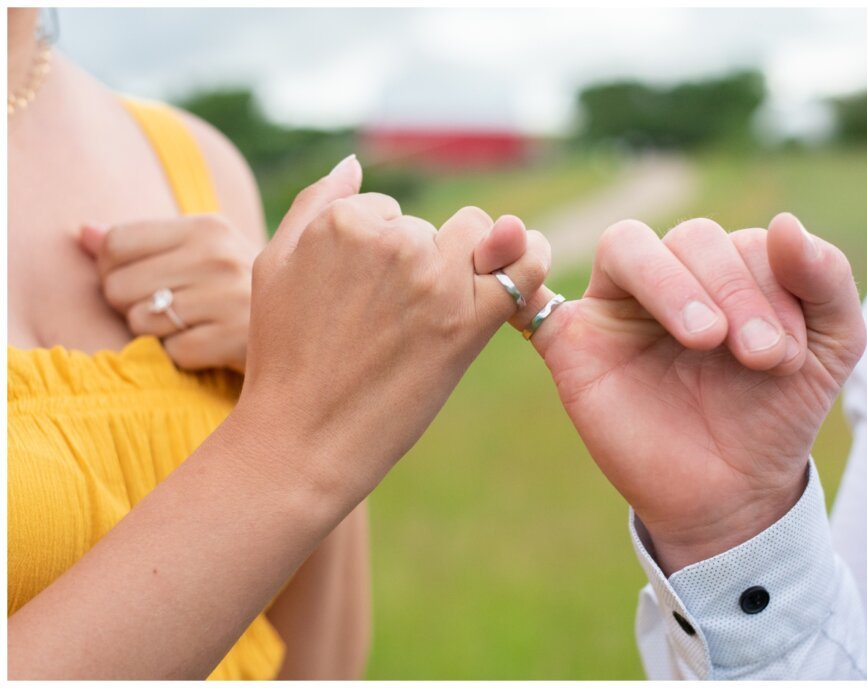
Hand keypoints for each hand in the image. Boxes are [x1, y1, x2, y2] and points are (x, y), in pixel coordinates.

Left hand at [80, 213, 262, 373]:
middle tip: (170, 309)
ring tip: (193, 325)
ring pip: (141, 322)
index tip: (143, 280)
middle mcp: (219, 257)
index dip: (113, 269)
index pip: (115, 243)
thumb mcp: (202, 250)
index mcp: (208, 227)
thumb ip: (141, 240)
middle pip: (118, 286)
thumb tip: (82, 232)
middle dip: (132, 305)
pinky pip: (172, 353)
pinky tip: (211, 345)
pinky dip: (184, 356)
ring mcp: (229, 299)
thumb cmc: (239, 288)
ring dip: (157, 333)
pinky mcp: (233, 340)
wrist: (309, 324)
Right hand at [237, 156, 550, 502]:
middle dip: (423, 258)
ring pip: (477, 237)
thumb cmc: (284, 355)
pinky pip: (524, 267)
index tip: (367, 296)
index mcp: (346, 221)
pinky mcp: (469, 321)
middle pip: (434, 227)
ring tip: (435, 312)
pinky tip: (530, 258)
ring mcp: (435, 280)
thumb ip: (317, 203)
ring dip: (468, 263)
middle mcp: (394, 241)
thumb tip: (353, 162)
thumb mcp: (274, 264)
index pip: (389, 211)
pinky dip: (532, 257)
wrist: (304, 436)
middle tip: (395, 315)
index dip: (382, 254)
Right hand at [531, 214, 865, 572]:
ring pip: (626, 246)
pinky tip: (526, 268)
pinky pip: (534, 297)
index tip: (789, 356)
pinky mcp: (572, 342)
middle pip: (688, 237)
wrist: (731, 492)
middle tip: (759, 357)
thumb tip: (785, 223)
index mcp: (729, 272)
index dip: (770, 287)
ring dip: (671, 282)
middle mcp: (672, 277)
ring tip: (706, 339)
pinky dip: (523, 276)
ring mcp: (617, 306)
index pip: (743, 241)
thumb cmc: (774, 415)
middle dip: (732, 289)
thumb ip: (828, 280)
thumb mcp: (831, 347)